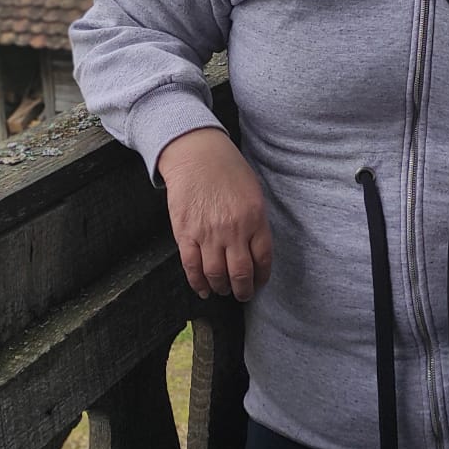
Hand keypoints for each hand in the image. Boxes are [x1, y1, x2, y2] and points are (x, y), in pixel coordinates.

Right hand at [157, 127, 272, 301]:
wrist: (196, 154)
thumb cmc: (227, 169)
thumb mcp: (253, 192)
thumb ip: (256, 222)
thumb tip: (255, 249)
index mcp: (255, 218)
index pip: (263, 259)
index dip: (262, 277)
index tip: (259, 283)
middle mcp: (233, 230)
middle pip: (240, 273)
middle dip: (243, 290)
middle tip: (242, 294)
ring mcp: (207, 234)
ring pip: (216, 275)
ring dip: (221, 288)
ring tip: (223, 290)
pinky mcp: (185, 234)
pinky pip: (192, 267)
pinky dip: (198, 283)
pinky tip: (203, 290)